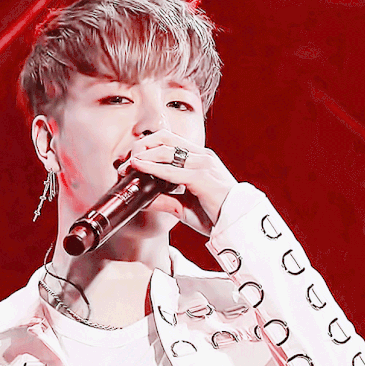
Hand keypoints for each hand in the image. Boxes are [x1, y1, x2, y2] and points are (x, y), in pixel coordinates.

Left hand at [119, 130, 237, 235]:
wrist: (238, 226)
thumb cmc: (216, 215)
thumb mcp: (185, 206)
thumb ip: (165, 199)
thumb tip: (142, 199)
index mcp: (200, 158)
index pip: (169, 141)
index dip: (147, 146)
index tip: (131, 161)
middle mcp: (202, 156)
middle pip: (164, 138)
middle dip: (142, 146)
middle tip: (126, 162)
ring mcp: (203, 164)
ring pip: (166, 151)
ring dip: (142, 156)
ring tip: (127, 166)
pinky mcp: (202, 177)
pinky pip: (171, 171)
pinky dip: (152, 168)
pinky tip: (138, 168)